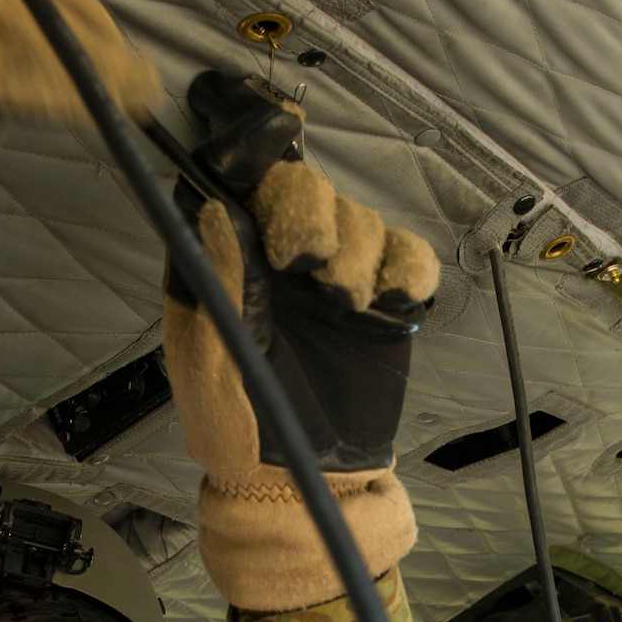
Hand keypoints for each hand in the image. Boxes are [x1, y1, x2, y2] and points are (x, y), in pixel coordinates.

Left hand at [160, 73, 437, 611]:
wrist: (309, 488)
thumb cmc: (242, 436)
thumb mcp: (213, 365)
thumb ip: (216, 285)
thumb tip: (216, 209)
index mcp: (223, 268)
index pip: (233, 183)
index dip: (252, 148)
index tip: (273, 133)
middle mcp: (277, 265)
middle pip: (304, 186)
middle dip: (312, 212)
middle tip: (308, 265)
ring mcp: (333, 282)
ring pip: (359, 216)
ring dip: (355, 254)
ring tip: (342, 308)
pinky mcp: (382, 306)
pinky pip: (408, 254)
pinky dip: (404, 270)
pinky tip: (385, 306)